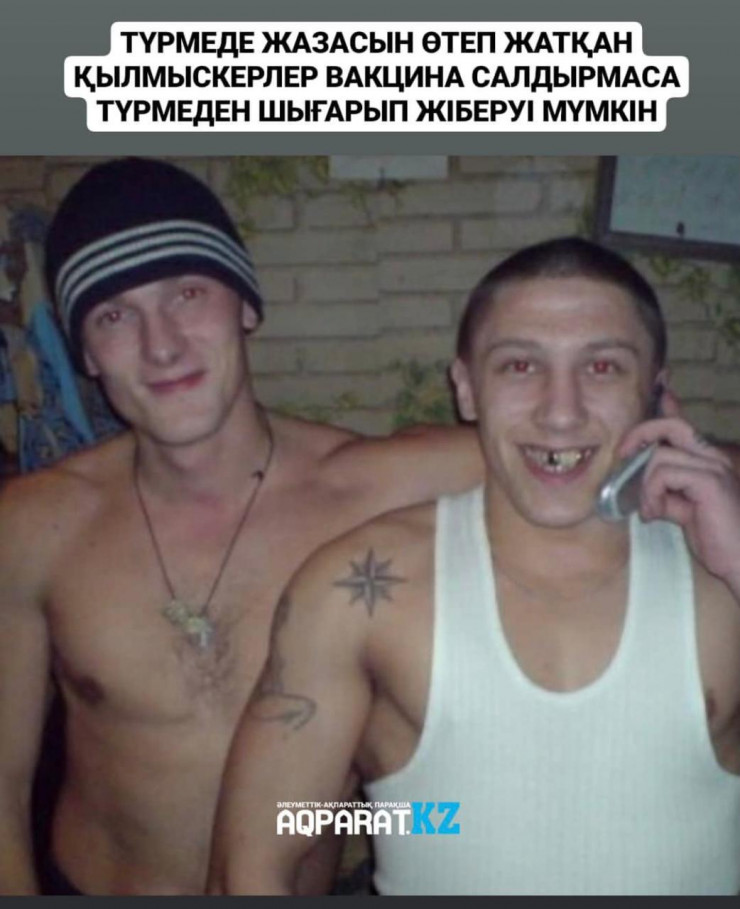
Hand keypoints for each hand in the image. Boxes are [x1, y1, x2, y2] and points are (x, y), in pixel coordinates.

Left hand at [618, 417, 739, 597]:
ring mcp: (713, 467)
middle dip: (640, 434)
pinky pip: (664, 475)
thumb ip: (665, 492)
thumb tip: (641, 486)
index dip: (660, 416)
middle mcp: (713, 457)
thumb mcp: (683, 511)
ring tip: (650, 510)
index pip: (681, 426)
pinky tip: (654, 514)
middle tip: (622, 455)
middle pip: (671, 426)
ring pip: (660, 456)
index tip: (637, 428)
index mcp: (708, 460)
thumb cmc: (716, 540)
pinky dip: (651, 493)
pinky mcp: (709, 482)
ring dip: (645, 485)